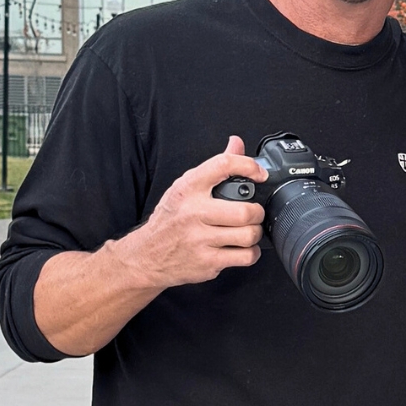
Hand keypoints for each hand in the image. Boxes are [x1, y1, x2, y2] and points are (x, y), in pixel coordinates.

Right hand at [109, 136, 269, 288]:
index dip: (248, 166)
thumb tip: (236, 143)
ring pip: (248, 235)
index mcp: (189, 188)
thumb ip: (214, 167)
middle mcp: (193, 212)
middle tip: (253, 213)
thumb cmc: (170, 219)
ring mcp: (200, 239)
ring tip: (247, 230)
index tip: (259, 173)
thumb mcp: (186, 187)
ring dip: (255, 233)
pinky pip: (245, 257)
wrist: (147, 255)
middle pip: (244, 211)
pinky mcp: (207, 262)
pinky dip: (251, 252)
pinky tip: (242, 248)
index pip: (222, 165)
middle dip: (257, 212)